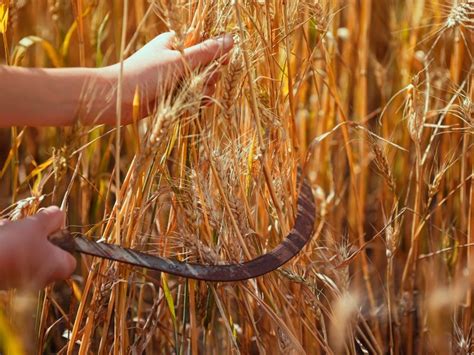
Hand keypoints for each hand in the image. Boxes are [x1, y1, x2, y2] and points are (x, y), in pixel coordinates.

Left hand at [0, 206, 75, 289]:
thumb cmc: (20, 261)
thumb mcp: (55, 265)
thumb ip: (67, 263)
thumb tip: (66, 264)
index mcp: (38, 223)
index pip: (57, 215)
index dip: (62, 230)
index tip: (60, 247)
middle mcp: (16, 224)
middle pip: (36, 233)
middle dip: (41, 251)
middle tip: (41, 270)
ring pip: (17, 246)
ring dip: (21, 261)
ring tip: (19, 278)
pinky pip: (2, 256)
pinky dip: (4, 267)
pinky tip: (3, 279)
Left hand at [101, 32, 233, 122]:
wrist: (117, 99)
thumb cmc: (144, 74)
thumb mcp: (178, 61)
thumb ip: (206, 52)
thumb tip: (231, 39)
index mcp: (177, 43)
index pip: (207, 45)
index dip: (216, 56)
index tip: (219, 65)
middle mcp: (177, 59)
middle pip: (208, 66)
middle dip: (209, 76)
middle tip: (200, 82)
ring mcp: (175, 78)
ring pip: (202, 83)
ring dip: (203, 91)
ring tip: (194, 96)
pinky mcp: (173, 95)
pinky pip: (193, 97)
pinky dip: (197, 101)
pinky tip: (197, 106)